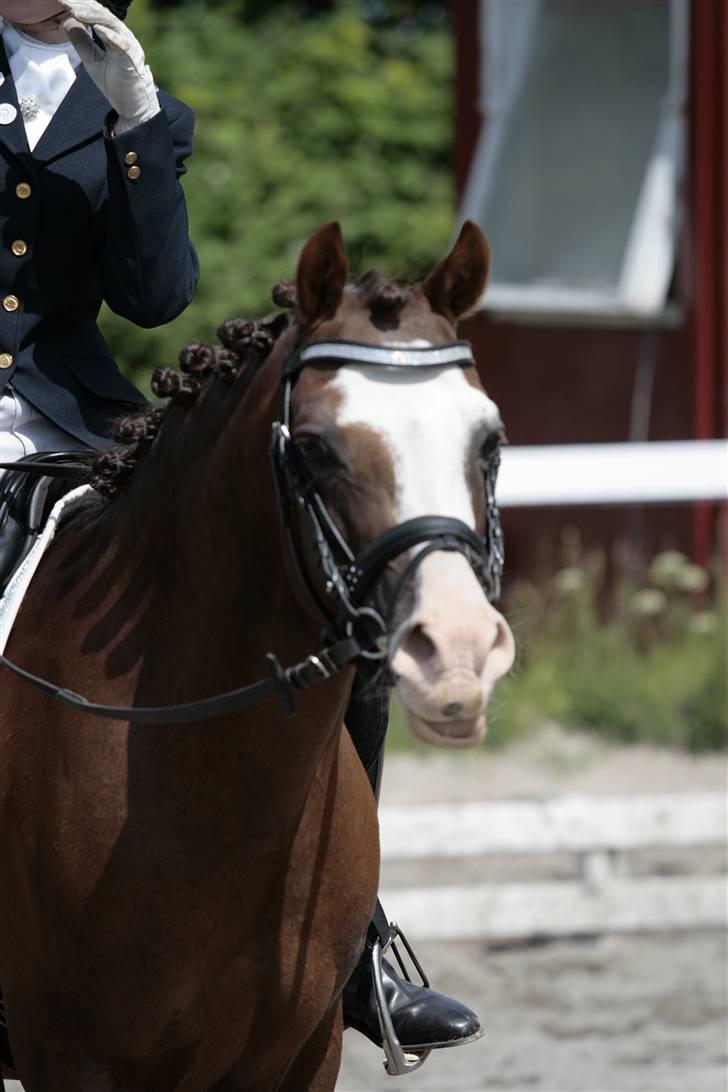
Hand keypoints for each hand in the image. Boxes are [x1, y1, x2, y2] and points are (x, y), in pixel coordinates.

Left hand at [57, 0, 159, 133]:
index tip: (60, 1)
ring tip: (75, 12)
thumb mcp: (91, 59)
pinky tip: (97, 28)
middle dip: (82, 5)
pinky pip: (122, 44)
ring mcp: (129, 46)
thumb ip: (80, 40)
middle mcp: (122, 36)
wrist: (133, 107)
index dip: (78, 5)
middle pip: (101, 13)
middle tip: (64, 0)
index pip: (94, 13)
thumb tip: (64, 20)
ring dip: (92, 16)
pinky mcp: (132, 60)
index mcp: (112, 34)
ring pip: (111, 23)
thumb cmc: (116, 84)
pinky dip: (110, 35)